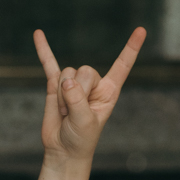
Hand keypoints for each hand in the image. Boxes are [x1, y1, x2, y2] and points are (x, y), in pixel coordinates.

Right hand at [34, 27, 145, 165]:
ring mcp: (73, 83)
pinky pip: (48, 64)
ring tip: (64, 112)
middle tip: (73, 113)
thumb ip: (77, 100)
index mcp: (109, 91)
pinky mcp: (55, 85)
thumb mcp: (85, 122)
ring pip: (66, 74)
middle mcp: (93, 83)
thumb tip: (66, 81)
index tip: (141, 30)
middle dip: (76, 92)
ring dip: (61, 96)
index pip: (122, 65)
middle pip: (84, 70)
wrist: (63, 149)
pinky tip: (38, 34)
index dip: (131, 48)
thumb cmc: (81, 139)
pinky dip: (43, 50)